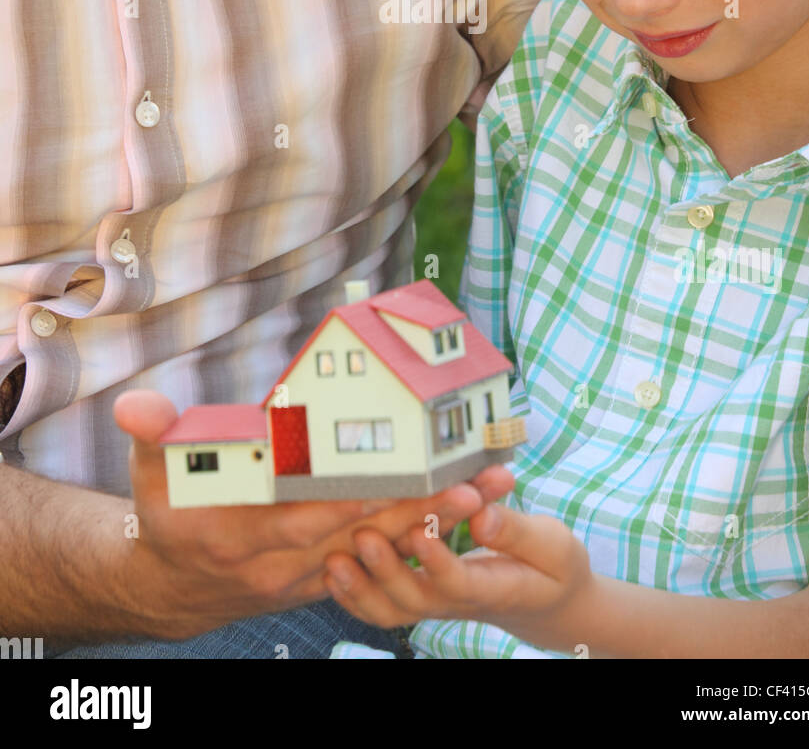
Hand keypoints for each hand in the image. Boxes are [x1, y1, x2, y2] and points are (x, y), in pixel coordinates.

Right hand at [114, 389, 514, 640]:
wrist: (174, 586)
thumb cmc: (167, 517)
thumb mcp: (151, 474)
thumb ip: (154, 435)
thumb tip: (135, 404)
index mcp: (245, 533)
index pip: (312, 515)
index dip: (362, 498)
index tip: (408, 474)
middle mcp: (286, 561)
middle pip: (365, 533)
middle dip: (422, 509)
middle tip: (477, 483)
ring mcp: (311, 573)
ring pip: (383, 547)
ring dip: (436, 523)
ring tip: (489, 493)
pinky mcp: (328, 575)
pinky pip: (382, 557)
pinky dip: (422, 535)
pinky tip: (464, 513)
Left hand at [322, 501, 595, 653]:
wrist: (549, 603)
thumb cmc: (553, 568)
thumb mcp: (554, 546)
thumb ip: (518, 532)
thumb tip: (482, 515)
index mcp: (495, 588)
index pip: (459, 583)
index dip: (437, 562)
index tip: (421, 531)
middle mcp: (458, 603)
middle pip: (415, 600)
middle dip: (386, 571)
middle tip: (364, 536)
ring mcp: (438, 605)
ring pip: (392, 611)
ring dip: (360, 589)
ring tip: (334, 559)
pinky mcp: (424, 598)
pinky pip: (384, 609)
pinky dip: (355, 596)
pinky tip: (333, 572)